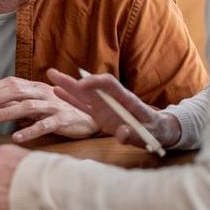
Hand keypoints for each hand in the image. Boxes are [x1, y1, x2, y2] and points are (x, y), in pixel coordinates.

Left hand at [0, 76, 98, 142]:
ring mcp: (53, 106)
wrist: (91, 117)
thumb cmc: (63, 108)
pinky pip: (44, 125)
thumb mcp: (40, 103)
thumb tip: (0, 103)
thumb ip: (22, 102)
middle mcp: (44, 93)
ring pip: (27, 107)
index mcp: (37, 87)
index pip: (12, 83)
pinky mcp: (63, 119)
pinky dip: (29, 131)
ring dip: (7, 112)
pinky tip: (16, 136)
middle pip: (16, 91)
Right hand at [47, 68, 180, 149]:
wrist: (158, 130)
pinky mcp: (100, 114)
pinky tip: (57, 92)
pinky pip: (83, 106)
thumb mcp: (149, 135)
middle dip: (73, 81)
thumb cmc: (155, 131)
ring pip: (83, 95)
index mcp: (127, 100)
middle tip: (54, 73)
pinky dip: (71, 99)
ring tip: (51, 76)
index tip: (82, 84)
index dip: (96, 82)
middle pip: (91, 87)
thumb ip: (133, 135)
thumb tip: (121, 133)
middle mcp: (113, 99)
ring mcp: (105, 106)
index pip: (110, 85)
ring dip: (68, 87)